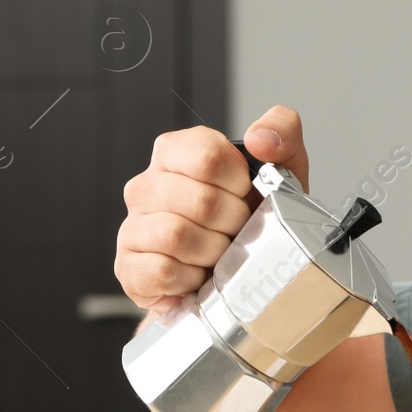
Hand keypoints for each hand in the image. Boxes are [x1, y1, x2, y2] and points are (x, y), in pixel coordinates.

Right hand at [114, 105, 310, 312]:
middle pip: (200, 200)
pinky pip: (161, 271)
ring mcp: (133, 227)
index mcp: (176, 152)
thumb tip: (260, 139)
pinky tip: (200, 276)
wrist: (245, 269)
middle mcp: (146, 186)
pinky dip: (192, 278)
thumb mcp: (282, 166)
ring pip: (176, 235)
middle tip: (241, 229)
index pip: (206, 156)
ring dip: (215, 251)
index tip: (248, 193)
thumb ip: (281, 132)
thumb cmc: (256, 214)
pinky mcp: (129, 268)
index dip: (239, 182)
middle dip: (235, 221)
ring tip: (223, 253)